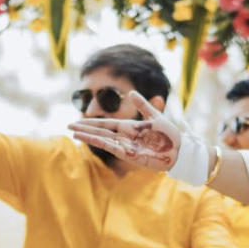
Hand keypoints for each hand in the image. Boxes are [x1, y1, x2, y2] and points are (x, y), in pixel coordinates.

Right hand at [67, 92, 185, 169]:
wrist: (180, 150)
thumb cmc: (170, 135)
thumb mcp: (155, 116)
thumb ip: (144, 105)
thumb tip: (131, 92)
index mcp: (129, 127)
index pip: (106, 124)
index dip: (92, 122)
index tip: (78, 120)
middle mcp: (124, 137)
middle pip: (100, 131)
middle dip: (85, 129)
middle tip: (68, 127)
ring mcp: (126, 146)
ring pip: (103, 140)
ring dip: (89, 137)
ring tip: (74, 134)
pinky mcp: (130, 155)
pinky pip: (113, 148)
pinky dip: (101, 143)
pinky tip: (90, 139)